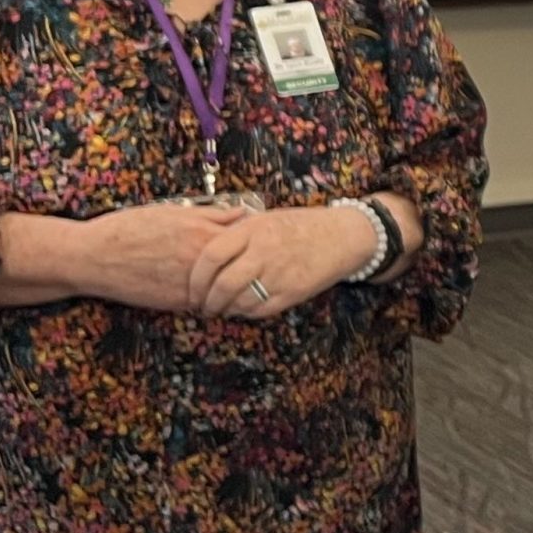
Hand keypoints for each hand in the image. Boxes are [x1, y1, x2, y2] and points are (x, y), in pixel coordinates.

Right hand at [72, 204, 242, 311]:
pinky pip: (208, 303)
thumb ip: (210, 215)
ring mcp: (192, 285)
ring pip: (229, 288)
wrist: (95, 257)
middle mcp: (203, 261)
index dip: (257, 241)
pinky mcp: (179, 304)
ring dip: (236, 286)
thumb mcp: (173, 212)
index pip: (248, 238)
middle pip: (244, 266)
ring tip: (241, 281)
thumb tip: (242, 214)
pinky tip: (216, 293)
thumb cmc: (130, 229)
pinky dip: (216, 299)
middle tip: (258, 264)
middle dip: (252, 265)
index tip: (261, 241)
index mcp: (203, 233)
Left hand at [186, 204, 378, 319]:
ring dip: (225, 310)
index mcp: (253, 229)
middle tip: (201, 307)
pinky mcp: (293, 292)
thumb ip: (236, 233)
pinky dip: (246, 313)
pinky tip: (242, 310)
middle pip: (223, 284)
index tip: (191, 288)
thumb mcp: (264, 218)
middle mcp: (265, 251)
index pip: (211, 256)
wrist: (341, 236)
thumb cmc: (298, 226)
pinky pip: (260, 310)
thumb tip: (201, 252)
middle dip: (207, 301)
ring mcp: (280, 274)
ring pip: (240, 301)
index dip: (196, 277)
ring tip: (220, 310)